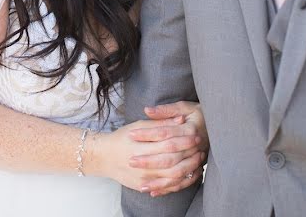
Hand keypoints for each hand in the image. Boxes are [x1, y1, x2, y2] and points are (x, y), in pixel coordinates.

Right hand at [86, 114, 205, 195]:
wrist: (104, 157)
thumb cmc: (122, 138)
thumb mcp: (139, 125)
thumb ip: (160, 123)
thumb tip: (181, 119)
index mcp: (140, 146)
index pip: (168, 144)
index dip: (184, 140)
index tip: (196, 135)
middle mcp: (141, 164)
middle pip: (172, 161)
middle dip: (189, 154)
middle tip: (201, 147)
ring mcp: (143, 178)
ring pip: (172, 176)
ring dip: (188, 168)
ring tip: (198, 160)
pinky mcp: (144, 186)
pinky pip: (166, 187)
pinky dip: (180, 181)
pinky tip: (189, 173)